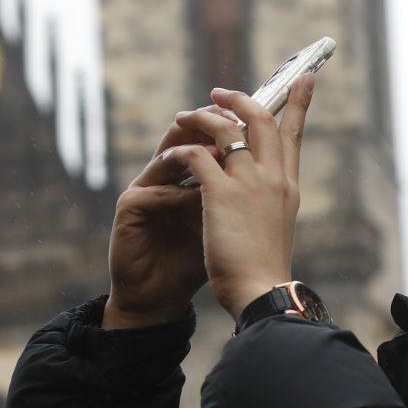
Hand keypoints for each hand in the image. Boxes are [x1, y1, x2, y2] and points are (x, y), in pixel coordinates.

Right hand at [102, 105, 236, 329]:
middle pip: (185, 135)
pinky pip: (158, 192)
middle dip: (210, 121)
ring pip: (169, 156)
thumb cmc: (197, 259)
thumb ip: (243, 194)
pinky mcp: (130, 209)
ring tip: (221, 148)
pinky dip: (180, 193)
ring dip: (196, 151)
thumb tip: (277, 167)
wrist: (161, 294)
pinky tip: (198, 195)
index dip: (229, 117)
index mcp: (189, 176)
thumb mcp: (226, 221)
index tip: (251, 112)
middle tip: (232, 112)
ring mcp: (146, 189)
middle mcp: (166, 176)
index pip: (206, 137)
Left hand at [172, 74, 314, 318]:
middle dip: (241, 99)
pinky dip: (182, 149)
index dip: (299, 103)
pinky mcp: (222, 193)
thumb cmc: (265, 270)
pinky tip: (169, 155)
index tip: (305, 78)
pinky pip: (197, 154)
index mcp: (288, 187)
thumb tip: (262, 195)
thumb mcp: (276, 228)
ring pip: (227, 129)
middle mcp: (274, 178)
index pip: (295, 134)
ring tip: (185, 116)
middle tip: (220, 91)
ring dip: (204, 117)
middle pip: (263, 119)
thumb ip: (269, 203)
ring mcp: (250, 183)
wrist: (261, 292)